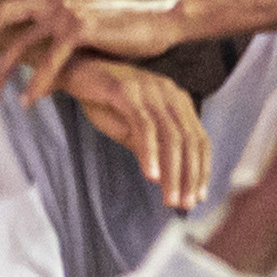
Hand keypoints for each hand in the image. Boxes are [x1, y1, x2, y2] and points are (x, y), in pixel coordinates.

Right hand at [55, 52, 215, 214]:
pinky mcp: (126, 90)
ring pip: (170, 136)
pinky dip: (150, 152)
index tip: (198, 197)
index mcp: (177, 100)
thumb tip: (169, 181)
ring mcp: (149, 89)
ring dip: (172, 171)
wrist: (75, 72)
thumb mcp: (132, 130)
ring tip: (169, 197)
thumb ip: (152, 149)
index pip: (199, 139)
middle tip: (185, 204)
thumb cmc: (105, 101)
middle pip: (189, 139)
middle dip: (189, 175)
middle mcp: (169, 92)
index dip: (201, 169)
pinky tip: (151, 175)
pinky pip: (144, 125)